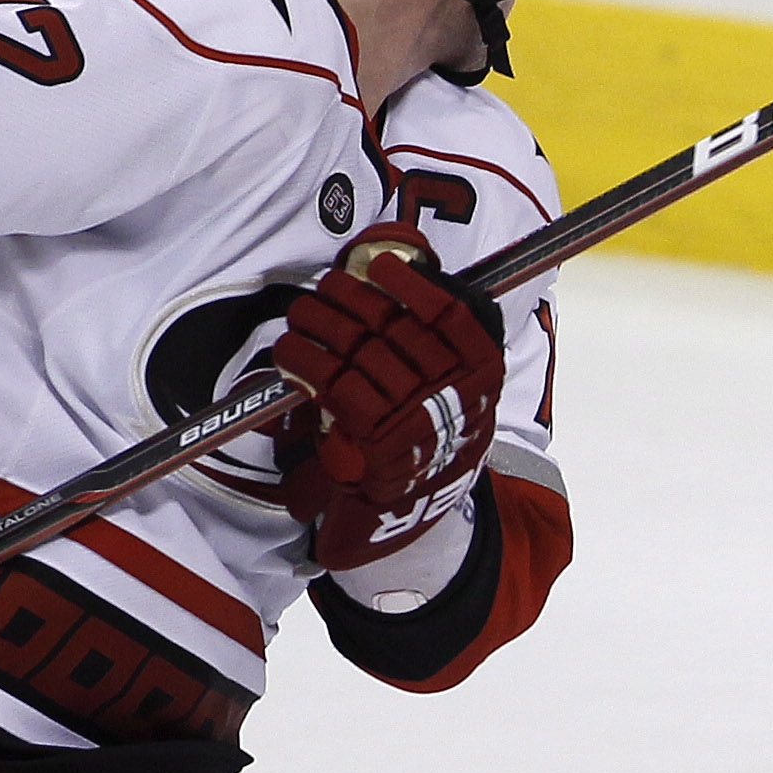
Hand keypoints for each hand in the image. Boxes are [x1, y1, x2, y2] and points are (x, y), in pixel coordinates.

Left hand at [272, 233, 504, 572]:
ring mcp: (418, 418)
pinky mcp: (378, 441)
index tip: (380, 265)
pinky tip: (291, 352)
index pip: (450, 316)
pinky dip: (304, 362)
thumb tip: (403, 265)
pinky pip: (334, 385)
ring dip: (317, 324)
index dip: (412, 286)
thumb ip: (439, 337)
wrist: (413, 506)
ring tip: (299, 317)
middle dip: (348, 298)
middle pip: (392, 325)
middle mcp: (455, 395)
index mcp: (481, 374)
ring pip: (358, 350)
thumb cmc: (425, 430)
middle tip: (323, 290)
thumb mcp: (453, 385)